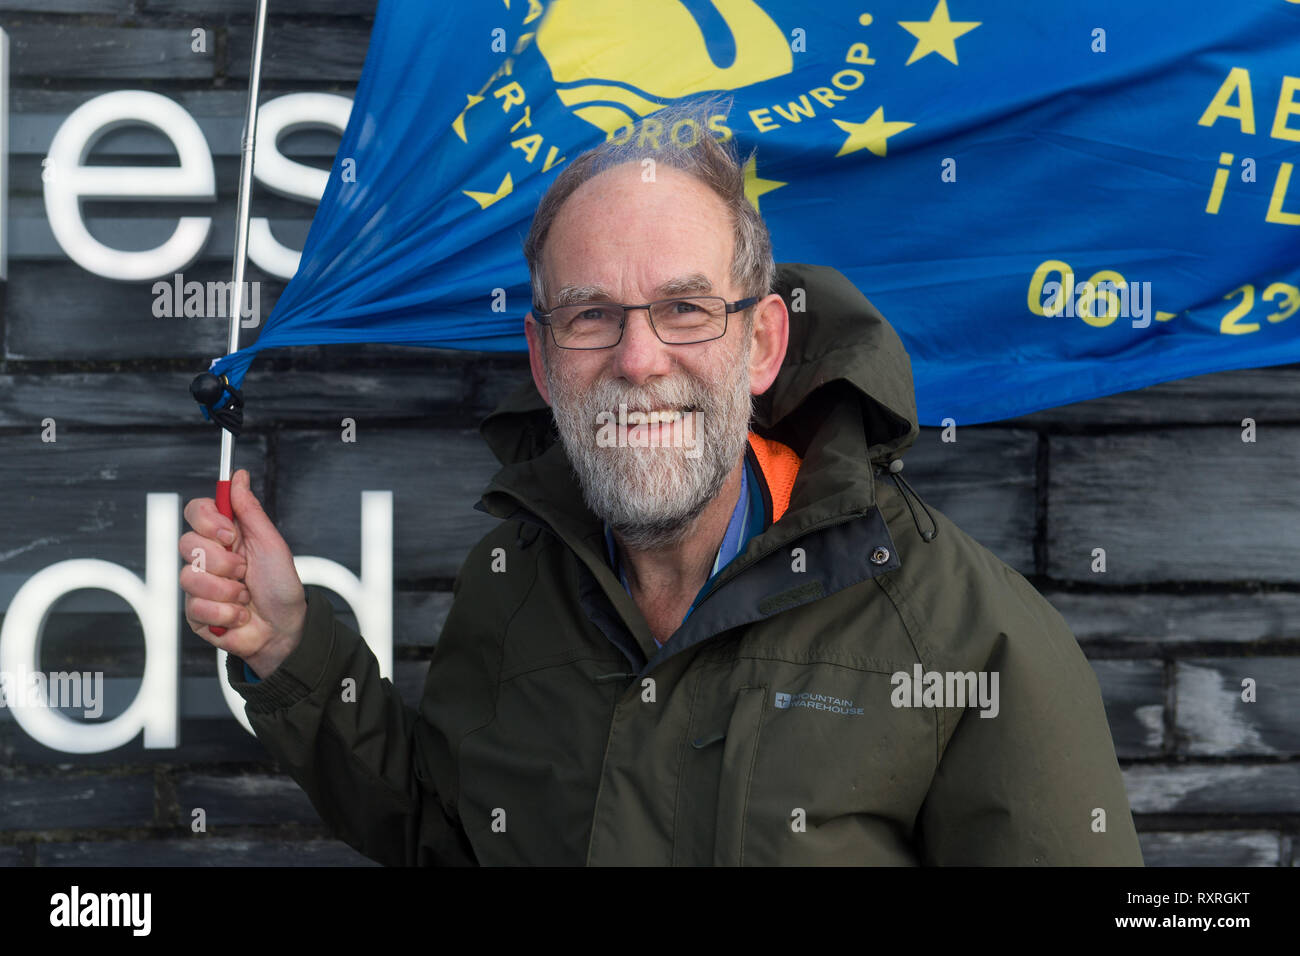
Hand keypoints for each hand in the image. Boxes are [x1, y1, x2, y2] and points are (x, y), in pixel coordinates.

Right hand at [179, 468, 306, 678]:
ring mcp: (199, 586)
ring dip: (227, 590)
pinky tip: (238, 615)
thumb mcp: (271, 544)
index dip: (207, 520)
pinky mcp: (195, 612)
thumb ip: (250, 510)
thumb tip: (238, 475)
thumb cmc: (281, 586)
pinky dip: (225, 612)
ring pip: (190, 577)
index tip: (230, 534)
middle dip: (223, 562)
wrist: (284, 629)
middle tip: (245, 571)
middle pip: (187, 543)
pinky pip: (195, 606)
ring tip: (245, 596)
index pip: (196, 512)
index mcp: (225, 536)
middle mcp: (208, 557)